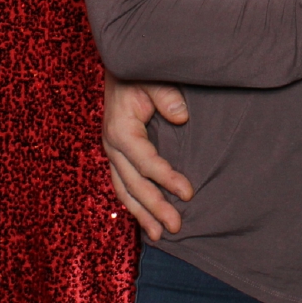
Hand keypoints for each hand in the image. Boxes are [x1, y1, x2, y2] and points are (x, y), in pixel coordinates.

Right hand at [101, 69, 193, 241]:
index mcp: (121, 129)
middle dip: (155, 207)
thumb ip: (167, 96)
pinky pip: (124, 185)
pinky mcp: (118, 155)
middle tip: (176, 226)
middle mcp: (112, 146)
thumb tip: (182, 117)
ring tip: (160, 235)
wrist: (121, 67)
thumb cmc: (139, 72)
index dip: (167, 179)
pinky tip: (147, 218)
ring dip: (143, 213)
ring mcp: (113, 152)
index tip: (189, 193)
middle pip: (134, 184)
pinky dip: (135, 203)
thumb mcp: (152, 77)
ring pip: (125, 190)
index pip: (145, 162)